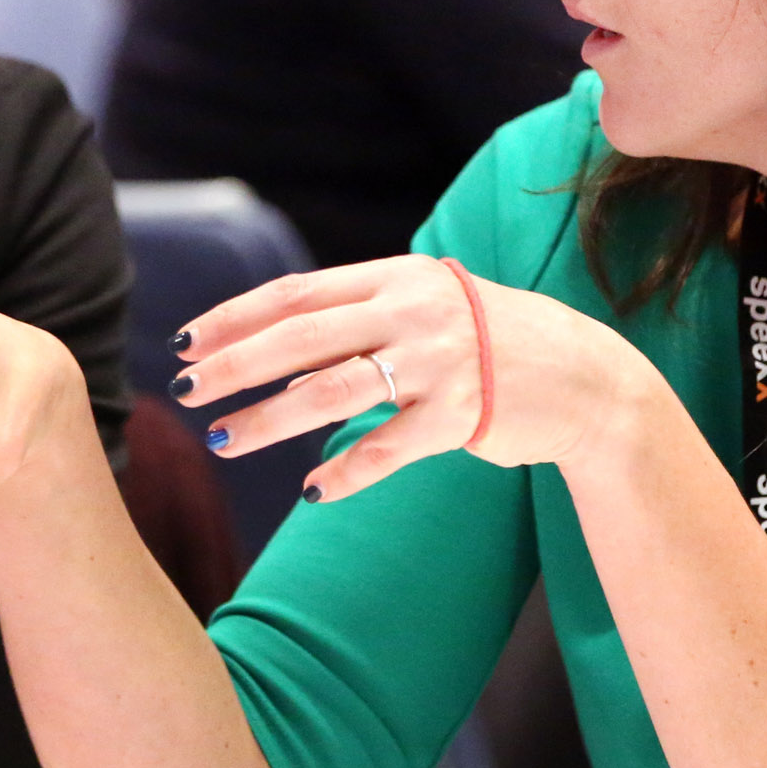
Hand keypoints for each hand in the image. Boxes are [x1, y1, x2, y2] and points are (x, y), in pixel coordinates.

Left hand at [171, 256, 656, 498]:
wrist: (582, 374)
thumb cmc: (483, 339)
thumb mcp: (422, 302)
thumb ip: (355, 310)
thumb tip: (264, 337)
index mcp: (395, 277)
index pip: (296, 293)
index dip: (235, 317)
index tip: (185, 343)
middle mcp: (414, 312)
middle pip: (302, 338)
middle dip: (234, 365)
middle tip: (184, 392)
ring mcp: (441, 363)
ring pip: (333, 393)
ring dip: (269, 419)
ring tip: (223, 441)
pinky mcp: (464, 417)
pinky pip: (390, 449)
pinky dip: (347, 472)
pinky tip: (310, 490)